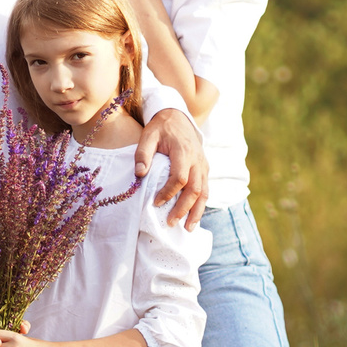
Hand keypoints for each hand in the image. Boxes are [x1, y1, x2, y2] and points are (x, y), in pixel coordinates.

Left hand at [137, 108, 209, 229]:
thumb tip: (140, 174)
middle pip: (195, 189)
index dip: (169, 193)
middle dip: (183, 209)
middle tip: (171, 223)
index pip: (180, 178)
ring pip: (204, 192)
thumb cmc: (160, 128)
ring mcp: (203, 165)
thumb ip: (143, 154)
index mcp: (183, 152)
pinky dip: (201, 205)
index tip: (155, 203)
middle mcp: (197, 160)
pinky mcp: (204, 169)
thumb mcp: (148, 135)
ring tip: (187, 228)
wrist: (178, 117)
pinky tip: (193, 218)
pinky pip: (206, 189)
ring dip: (197, 212)